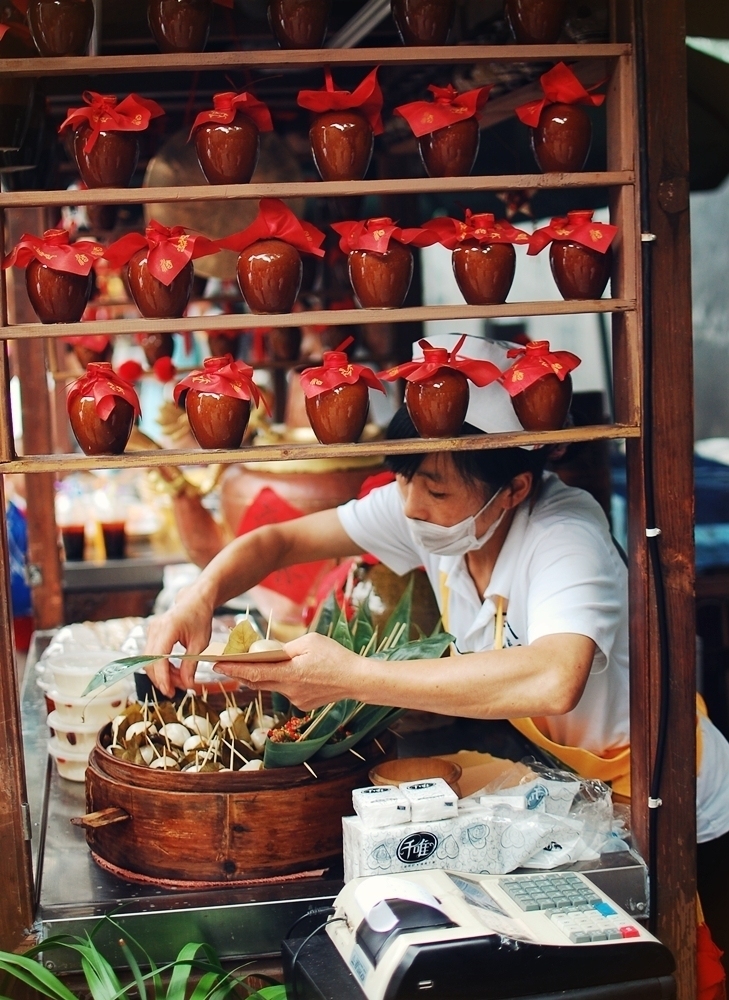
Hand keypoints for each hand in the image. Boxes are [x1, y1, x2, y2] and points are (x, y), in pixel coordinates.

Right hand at [144, 585, 213, 696]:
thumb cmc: (200, 618)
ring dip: (161, 674)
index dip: (162, 677)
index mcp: (168, 628)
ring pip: (149, 661)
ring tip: (178, 681)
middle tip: (177, 690)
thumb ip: (191, 665)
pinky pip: (152, 655)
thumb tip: (187, 685)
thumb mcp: (200, 643)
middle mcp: (155, 629)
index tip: (170, 691)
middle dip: (162, 679)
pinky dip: (161, 666)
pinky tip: (174, 672)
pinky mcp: (152, 634)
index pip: (159, 658)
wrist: (195, 601)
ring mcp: (151, 631)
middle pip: (150, 662)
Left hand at [214, 632, 360, 710]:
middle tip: (224, 665)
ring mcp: (295, 700)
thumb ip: (285, 648)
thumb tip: (267, 651)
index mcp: (290, 673)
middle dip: (239, 673)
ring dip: (259, 677)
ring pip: (271, 687)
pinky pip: (286, 691)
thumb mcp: (309, 642)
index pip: (254, 671)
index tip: (216, 664)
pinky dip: (281, 682)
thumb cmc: (335, 655)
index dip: (233, 668)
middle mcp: (289, 690)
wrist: (356, 680)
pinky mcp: (303, 705)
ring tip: (247, 667)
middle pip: (257, 682)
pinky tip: (285, 674)